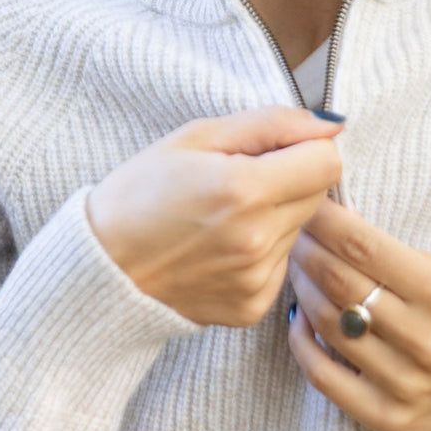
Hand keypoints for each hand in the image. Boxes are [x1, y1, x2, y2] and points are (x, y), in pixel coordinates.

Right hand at [87, 106, 343, 327]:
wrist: (99, 268)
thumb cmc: (139, 193)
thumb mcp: (196, 136)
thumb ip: (271, 124)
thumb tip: (330, 126)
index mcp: (245, 189)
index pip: (328, 161)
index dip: (304, 148)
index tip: (273, 151)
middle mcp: (259, 240)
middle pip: (319, 195)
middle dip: (290, 180)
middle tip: (239, 181)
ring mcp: (257, 279)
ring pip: (301, 230)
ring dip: (275, 216)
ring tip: (222, 217)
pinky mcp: (252, 306)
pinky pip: (281, 265)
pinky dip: (260, 252)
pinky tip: (219, 248)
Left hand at [287, 198, 430, 430]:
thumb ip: (396, 256)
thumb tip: (341, 220)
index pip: (365, 248)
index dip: (326, 222)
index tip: (307, 204)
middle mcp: (425, 339)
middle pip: (340, 282)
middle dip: (307, 248)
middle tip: (292, 231)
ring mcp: (404, 382)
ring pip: (329, 324)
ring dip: (302, 288)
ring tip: (294, 266)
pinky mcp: (386, 416)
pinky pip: (324, 376)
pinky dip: (302, 342)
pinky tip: (300, 317)